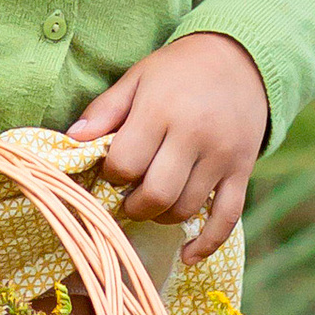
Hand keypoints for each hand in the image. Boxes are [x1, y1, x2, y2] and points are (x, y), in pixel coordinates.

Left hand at [70, 32, 270, 258]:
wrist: (242, 58)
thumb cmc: (178, 69)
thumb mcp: (137, 78)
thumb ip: (104, 111)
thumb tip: (71, 142)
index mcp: (161, 111)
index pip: (126, 164)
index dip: (110, 175)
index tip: (112, 169)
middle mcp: (194, 136)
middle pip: (156, 194)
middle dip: (133, 205)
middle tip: (127, 197)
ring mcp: (222, 156)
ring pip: (187, 209)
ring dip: (162, 217)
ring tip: (152, 203)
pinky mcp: (243, 170)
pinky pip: (228, 217)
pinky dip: (207, 244)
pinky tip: (187, 256)